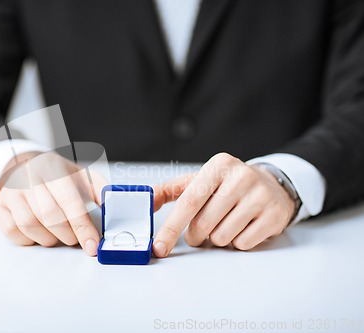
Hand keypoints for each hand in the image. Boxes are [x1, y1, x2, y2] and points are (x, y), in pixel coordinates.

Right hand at [0, 151, 106, 255]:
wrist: (27, 167)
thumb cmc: (58, 176)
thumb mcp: (82, 175)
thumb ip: (100, 190)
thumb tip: (112, 209)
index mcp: (52, 166)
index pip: (69, 200)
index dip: (82, 226)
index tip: (92, 245)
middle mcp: (27, 176)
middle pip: (49, 216)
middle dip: (68, 235)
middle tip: (76, 237)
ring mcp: (10, 191)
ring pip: (30, 226)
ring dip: (49, 238)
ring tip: (58, 234)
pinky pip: (13, 232)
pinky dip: (29, 239)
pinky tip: (39, 232)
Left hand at [152, 152, 295, 256]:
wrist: (270, 185)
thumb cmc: (227, 185)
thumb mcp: (199, 181)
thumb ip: (170, 190)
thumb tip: (147, 202)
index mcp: (218, 165)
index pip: (189, 201)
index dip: (171, 227)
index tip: (160, 246)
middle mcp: (241, 177)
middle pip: (203, 224)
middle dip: (195, 235)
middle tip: (200, 231)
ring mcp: (260, 196)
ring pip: (222, 237)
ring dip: (216, 238)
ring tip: (224, 223)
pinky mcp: (274, 215)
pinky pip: (242, 244)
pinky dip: (236, 242)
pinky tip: (242, 227)